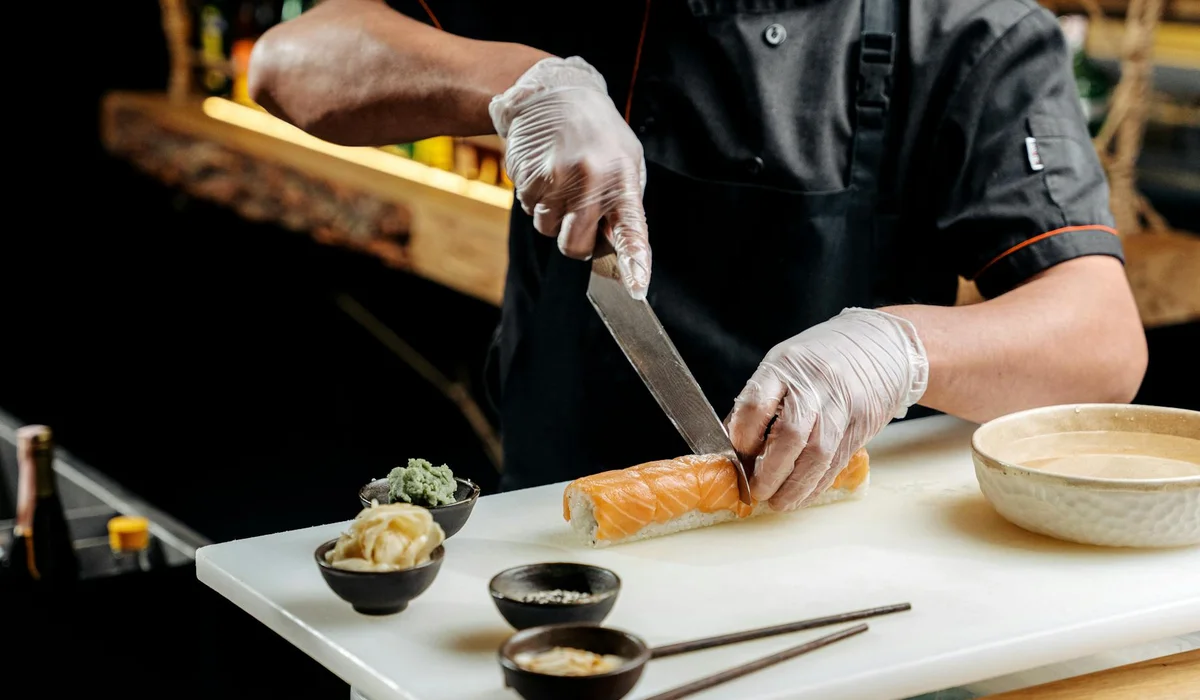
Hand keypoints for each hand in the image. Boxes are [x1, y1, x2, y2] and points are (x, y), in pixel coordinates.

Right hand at [489, 56, 650, 298]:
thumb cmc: (597, 134)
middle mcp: (592, 180)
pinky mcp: (528, 175)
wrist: (554, 91)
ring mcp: (557, 178)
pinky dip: (534, 198)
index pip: (632, 229)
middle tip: (577, 218)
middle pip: (574, 245)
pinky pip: (527, 209)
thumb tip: (616, 250)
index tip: (636, 287)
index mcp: (623, 178)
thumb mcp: (625, 160)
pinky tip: (544, 172)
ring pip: (547, 229)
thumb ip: (623, 204)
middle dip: (573, 241)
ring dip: (551, 215)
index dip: (634, 262)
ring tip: (561, 180)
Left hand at [726, 308, 929, 510]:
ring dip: (795, 486)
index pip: (758, 403)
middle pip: (790, 434)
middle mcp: (815, 383)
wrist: (883, 343)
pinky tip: (803, 494)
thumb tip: (732, 443)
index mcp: (786, 364)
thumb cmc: (824, 355)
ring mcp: (843, 404)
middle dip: (770, 471)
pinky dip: (818, 483)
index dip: (744, 436)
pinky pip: (837, 461)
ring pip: (817, 454)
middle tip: (756, 492)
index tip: (738, 456)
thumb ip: (761, 398)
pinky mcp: (863, 423)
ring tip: (778, 503)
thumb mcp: (786, 362)